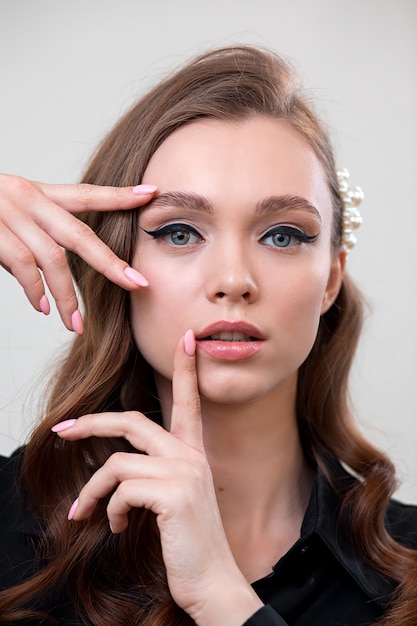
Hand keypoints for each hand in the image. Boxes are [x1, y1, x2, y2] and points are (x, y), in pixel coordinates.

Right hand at [0, 173, 156, 331]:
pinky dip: (35, 291)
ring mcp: (8, 214)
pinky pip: (22, 266)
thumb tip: (49, 285)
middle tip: (138, 285)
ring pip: (52, 259)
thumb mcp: (7, 217)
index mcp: (37, 192)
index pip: (86, 194)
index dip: (119, 195)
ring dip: (67, 295)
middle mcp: (27, 198)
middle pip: (80, 234)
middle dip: (111, 262)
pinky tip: (42, 308)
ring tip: (76, 323)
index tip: (151, 193)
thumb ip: (33, 241)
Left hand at [52, 331, 263, 625]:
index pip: (190, 400)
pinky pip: (121, 489)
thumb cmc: (191, 543)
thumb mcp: (176, 500)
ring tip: (85, 514)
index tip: (187, 337)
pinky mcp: (172, 493)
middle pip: (133, 421)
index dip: (187, 367)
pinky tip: (119, 528)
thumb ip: (155, 476)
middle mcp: (191, 456)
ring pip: (118, 462)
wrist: (213, 582)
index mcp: (194, 452)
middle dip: (93, 423)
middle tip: (63, 430)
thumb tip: (117, 474)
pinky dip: (109, 510)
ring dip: (93, 491)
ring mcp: (183, 472)